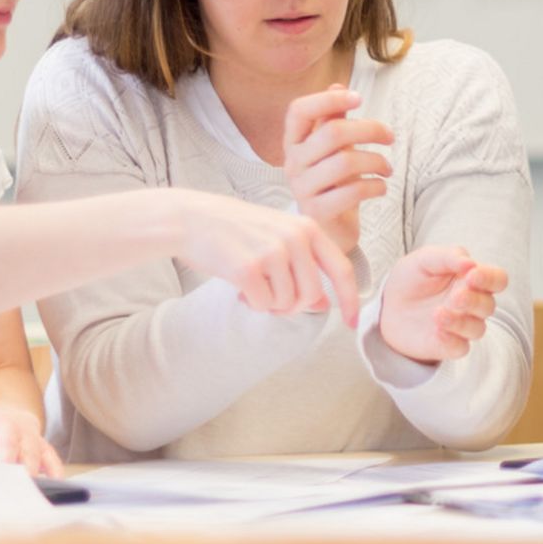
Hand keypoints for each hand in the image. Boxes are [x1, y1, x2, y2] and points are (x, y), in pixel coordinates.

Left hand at [0, 402, 63, 477]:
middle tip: (5, 482)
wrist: (2, 416)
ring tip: (28, 490)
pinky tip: (52, 484)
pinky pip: (51, 456)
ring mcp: (26, 434)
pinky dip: (53, 470)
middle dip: (7, 459)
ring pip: (32, 449)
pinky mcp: (43, 443)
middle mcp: (5, 426)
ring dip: (30, 468)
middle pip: (8, 440)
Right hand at [163, 189, 358, 325]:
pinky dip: (252, 303)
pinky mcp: (249, 268)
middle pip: (312, 295)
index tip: (352, 323)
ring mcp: (272, 251)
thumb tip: (324, 303)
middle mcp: (295, 238)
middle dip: (293, 306)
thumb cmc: (233, 230)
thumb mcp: (276, 238)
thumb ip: (303, 265)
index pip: (341, 269)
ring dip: (270, 303)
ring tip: (251, 286)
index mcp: (307, 228)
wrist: (190, 219)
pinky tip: (238, 288)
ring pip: (287, 302)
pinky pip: (264, 305)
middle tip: (271, 297)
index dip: (350, 299)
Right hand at [283, 86, 394, 254]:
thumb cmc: (333, 183)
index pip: (299, 110)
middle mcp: (292, 163)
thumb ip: (332, 119)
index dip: (328, 99)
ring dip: (376, 161)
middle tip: (390, 136)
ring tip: (387, 168)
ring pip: (346, 161)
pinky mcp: (316, 212)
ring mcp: (302, 189)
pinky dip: (375, 186)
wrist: (329, 230)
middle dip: (369, 130)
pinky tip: (381, 188)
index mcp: (293, 143)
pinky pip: (352, 191)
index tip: (359, 97)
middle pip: (333, 132)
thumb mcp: (333, 149)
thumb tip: (338, 84)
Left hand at [378, 245, 505, 363]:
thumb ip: (449, 256)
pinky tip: (436, 330)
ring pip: (477, 329)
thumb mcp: (425, 259)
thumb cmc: (412, 279)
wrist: (386, 305)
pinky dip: (451, 340)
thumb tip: (471, 263)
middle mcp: (472, 304)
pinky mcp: (448, 345)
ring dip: (461, 322)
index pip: (497, 279)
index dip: (490, 278)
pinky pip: (460, 348)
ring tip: (438, 314)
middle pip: (489, 306)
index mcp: (472, 279)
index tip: (472, 275)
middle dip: (473, 301)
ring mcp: (462, 327)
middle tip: (455, 297)